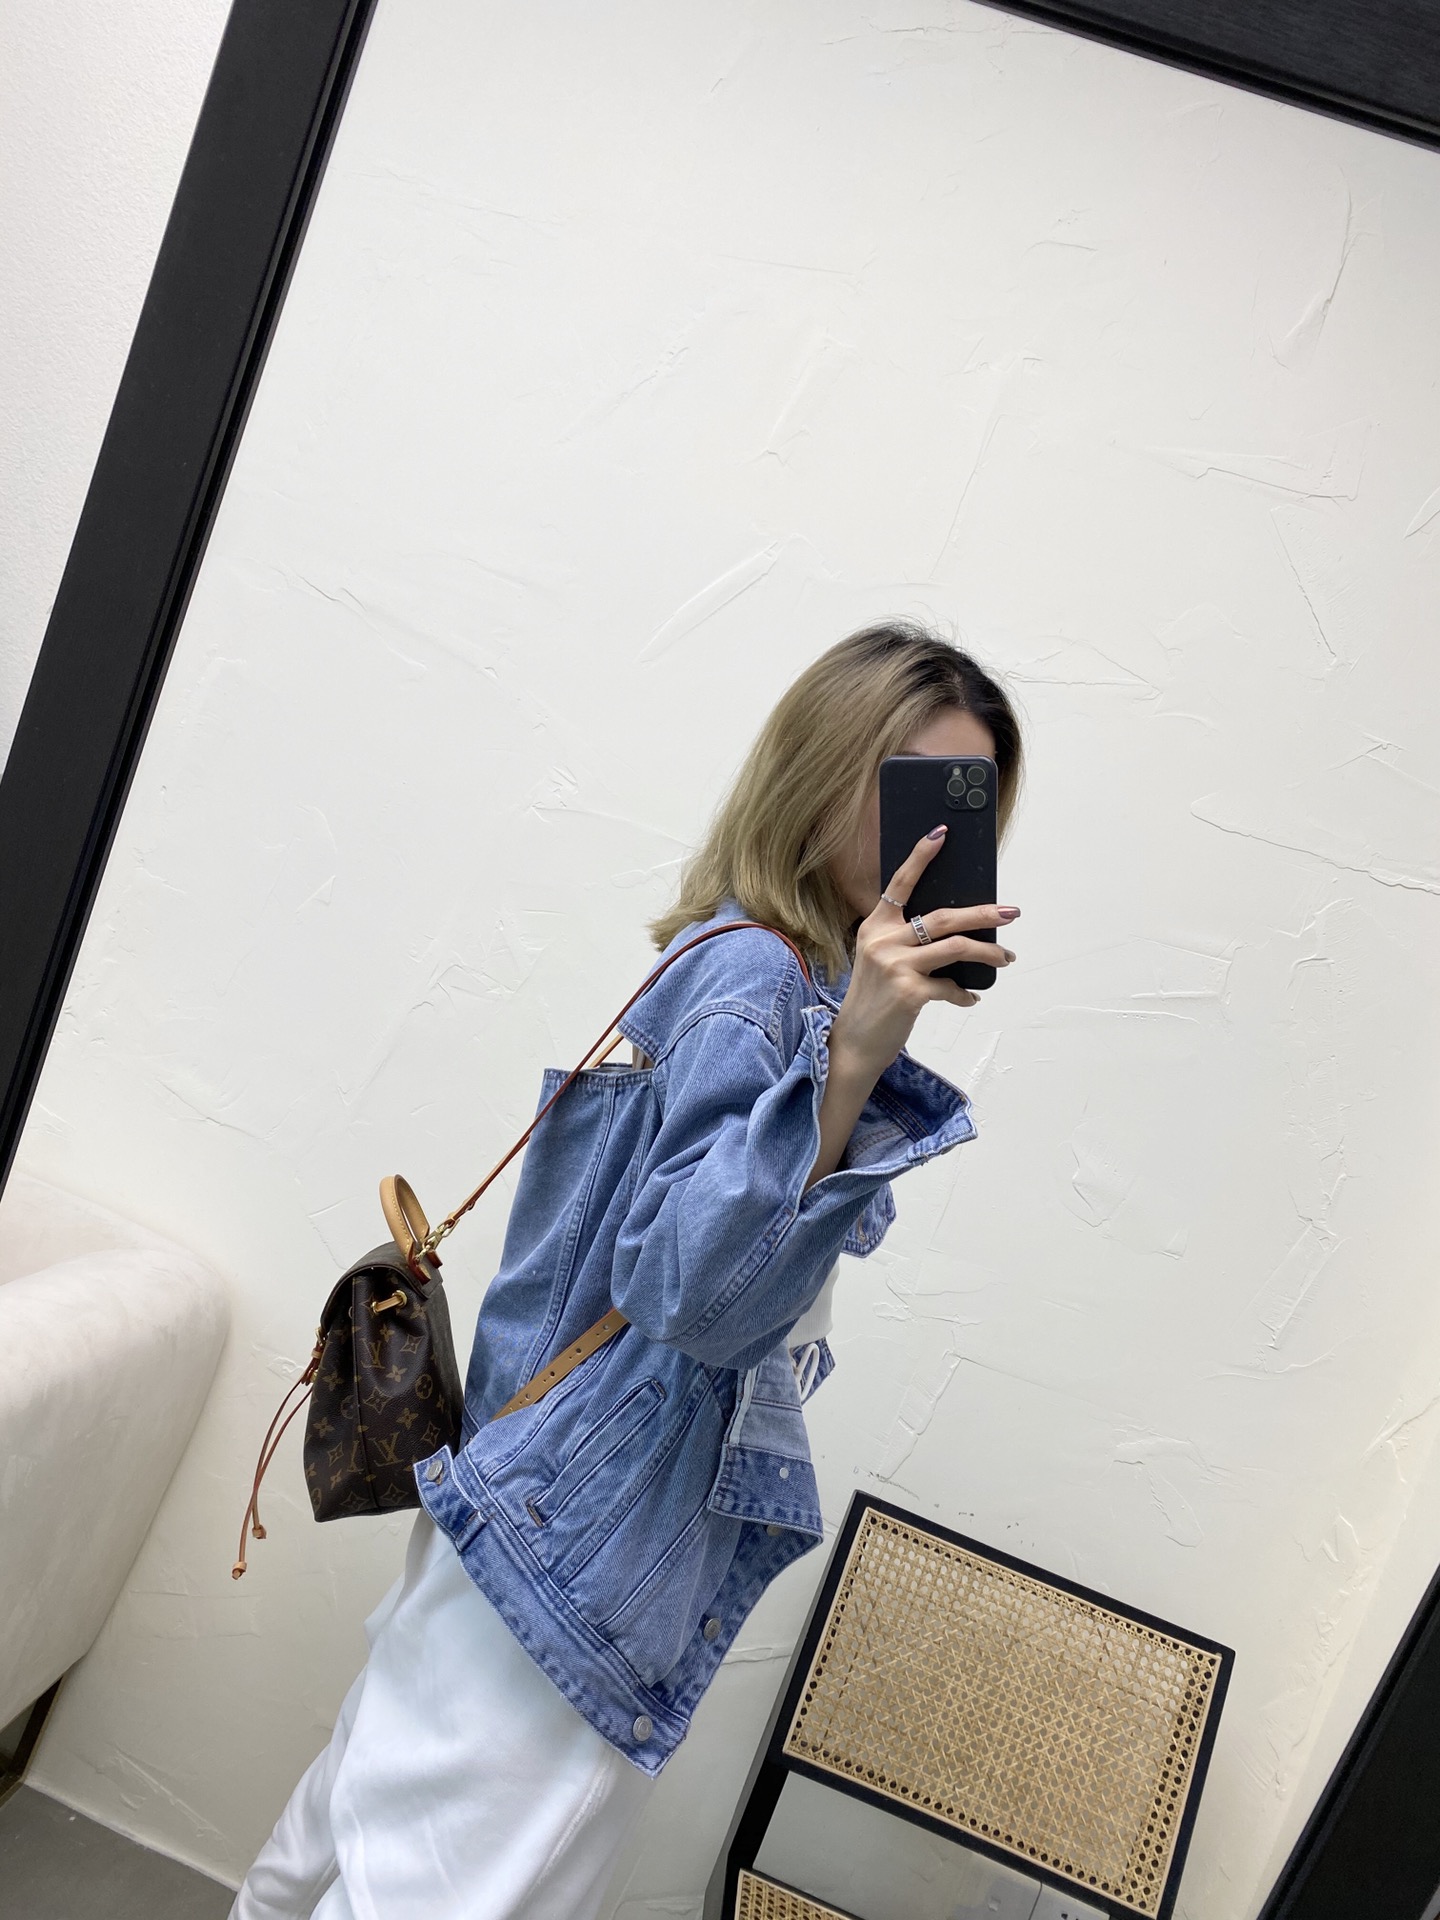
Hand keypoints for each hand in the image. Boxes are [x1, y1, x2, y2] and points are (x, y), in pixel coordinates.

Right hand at [830, 827, 1018, 1082]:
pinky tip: (969, 998)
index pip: (899, 883)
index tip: (941, 833)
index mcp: (874, 927)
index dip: (920, 856)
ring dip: (988, 952)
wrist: (855, 1042)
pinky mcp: (909, 992)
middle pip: (942, 916)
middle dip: (982, 912)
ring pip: (955, 947)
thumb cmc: (874, 999)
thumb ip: (907, 941)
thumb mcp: (881, 960)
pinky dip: (965, 994)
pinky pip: (951, 987)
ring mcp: (895, 966)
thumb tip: (958, 931)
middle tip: (1010, 912)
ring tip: (1006, 957)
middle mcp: (882, 941)